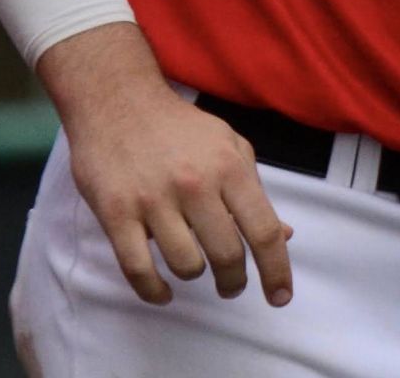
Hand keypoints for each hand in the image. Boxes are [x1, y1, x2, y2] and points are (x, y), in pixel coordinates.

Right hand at [36, 25, 293, 307]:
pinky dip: (154, 291)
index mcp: (230, 166)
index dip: (276, 270)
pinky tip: (164, 291)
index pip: (262, 230)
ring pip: (185, 265)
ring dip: (194, 276)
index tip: (280, 297)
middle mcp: (195, 184)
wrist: (118, 102)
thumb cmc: (180, 128)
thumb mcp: (229, 146)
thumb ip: (254, 191)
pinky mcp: (116, 213)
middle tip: (231, 285)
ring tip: (193, 266)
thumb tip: (283, 236)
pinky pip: (138, 270)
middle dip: (234, 281)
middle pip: (226, 255)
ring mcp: (153, 200)